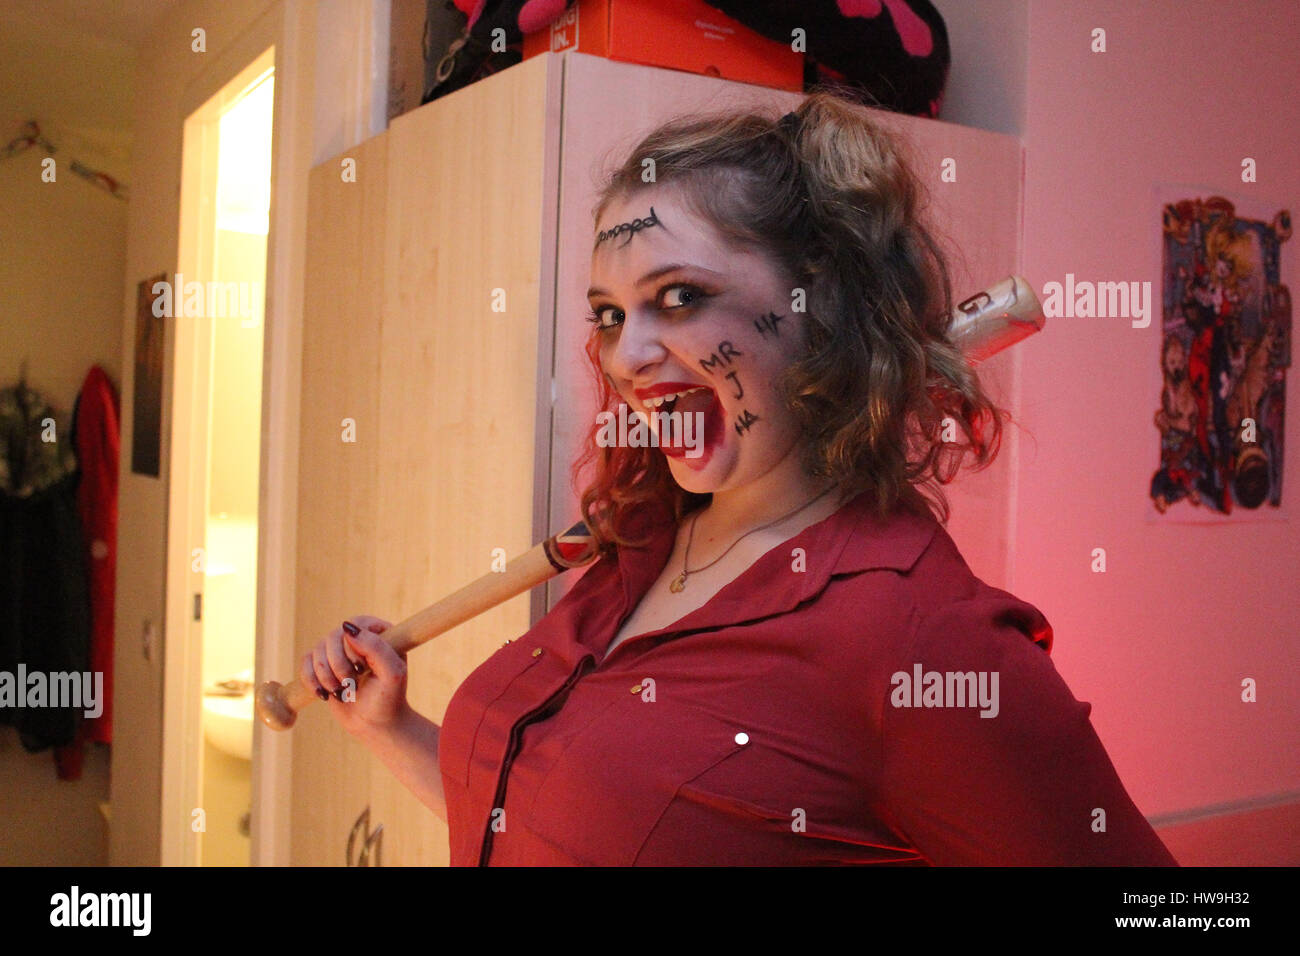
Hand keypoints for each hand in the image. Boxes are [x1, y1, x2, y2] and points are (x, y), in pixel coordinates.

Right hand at [301, 615, 408, 739]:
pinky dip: (311, 681)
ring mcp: (338, 650)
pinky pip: (305, 662)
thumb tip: (347, 628)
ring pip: (317, 650)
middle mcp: (358, 637)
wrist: (374, 724)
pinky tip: (325, 694)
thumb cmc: (388, 699)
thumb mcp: (392, 674)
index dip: (353, 648)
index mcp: (380, 632)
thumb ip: (376, 648)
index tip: (362, 669)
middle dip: (339, 666)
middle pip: (332, 636)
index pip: (356, 623)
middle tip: (352, 684)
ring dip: (327, 677)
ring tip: (342, 691)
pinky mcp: (322, 665)